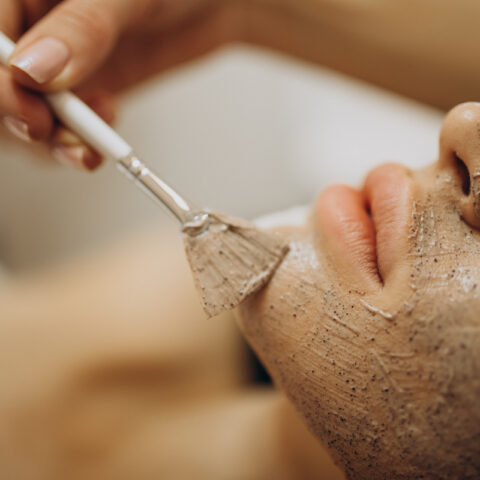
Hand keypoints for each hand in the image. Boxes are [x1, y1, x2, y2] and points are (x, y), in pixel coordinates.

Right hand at [0, 0, 235, 169]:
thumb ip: (82, 28)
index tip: (32, 112)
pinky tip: (105, 126)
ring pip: (27, 111)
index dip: (1, 84)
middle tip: (53, 133)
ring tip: (89, 144)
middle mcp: (37, 25)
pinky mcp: (82, 87)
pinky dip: (78, 140)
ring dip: (53, 138)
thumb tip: (31, 71)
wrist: (215, 6)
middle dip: (21, 117)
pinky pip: (64, 123)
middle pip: (3, 84)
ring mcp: (58, 59)